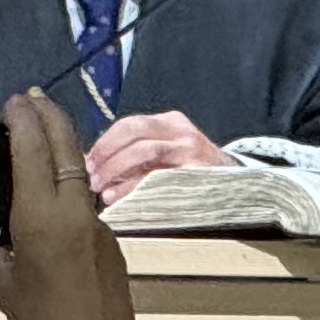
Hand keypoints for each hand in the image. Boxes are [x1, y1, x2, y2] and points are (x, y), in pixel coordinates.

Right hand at [0, 92, 162, 319]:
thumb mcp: (4, 289)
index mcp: (43, 218)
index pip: (34, 152)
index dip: (24, 121)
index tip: (16, 99)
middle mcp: (76, 213)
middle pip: (65, 149)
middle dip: (49, 118)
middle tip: (32, 98)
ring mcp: (98, 225)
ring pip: (76, 175)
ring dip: (59, 150)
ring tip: (37, 135)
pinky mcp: (109, 242)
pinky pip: (83, 204)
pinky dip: (66, 187)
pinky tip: (49, 194)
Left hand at [85, 110, 231, 202]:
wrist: (232, 179)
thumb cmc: (190, 167)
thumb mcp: (167, 150)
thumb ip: (135, 151)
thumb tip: (90, 163)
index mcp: (170, 121)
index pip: (130, 124)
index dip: (104, 144)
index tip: (87, 163)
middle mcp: (181, 131)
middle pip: (135, 134)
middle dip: (107, 156)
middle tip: (91, 178)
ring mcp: (190, 150)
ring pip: (145, 152)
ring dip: (117, 171)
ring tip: (102, 190)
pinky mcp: (196, 172)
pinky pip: (158, 177)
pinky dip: (134, 188)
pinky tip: (120, 198)